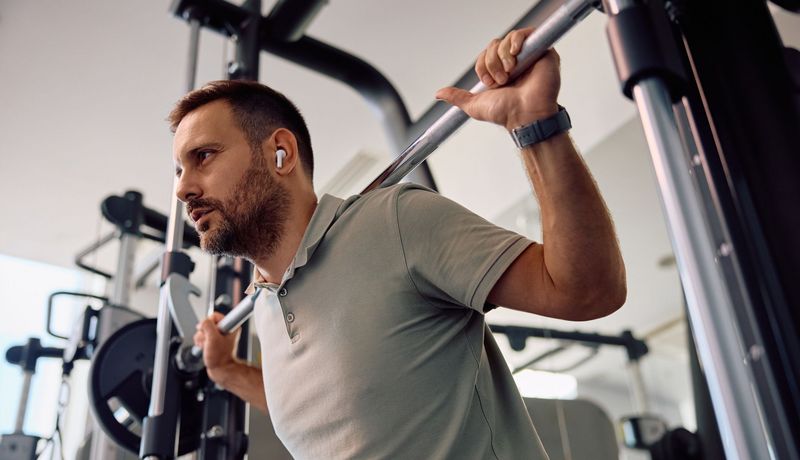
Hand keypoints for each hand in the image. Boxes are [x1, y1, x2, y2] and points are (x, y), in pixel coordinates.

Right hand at [194, 311, 238, 383]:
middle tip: (208, 341)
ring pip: (203, 330)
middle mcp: (225, 329)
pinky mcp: (212, 340)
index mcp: (230, 325)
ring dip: (201, 339)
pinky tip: (205, 348)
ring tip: (207, 346)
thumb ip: (207, 325)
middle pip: (207, 323)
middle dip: (203, 333)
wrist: (220, 369)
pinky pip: (202, 336)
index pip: (214, 315)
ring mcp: (218, 335)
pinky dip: (200, 342)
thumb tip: (202, 322)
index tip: (210, 332)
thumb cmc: (220, 357)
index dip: (209, 323)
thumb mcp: (212, 338)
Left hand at [435, 27, 560, 130]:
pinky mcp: (544, 52)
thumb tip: (439, 94)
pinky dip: (516, 41)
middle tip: (500, 80)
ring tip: (510, 73)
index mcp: (501, 73)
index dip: (483, 65)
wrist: (526, 115)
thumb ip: (457, 97)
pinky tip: (515, 55)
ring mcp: (530, 57)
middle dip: (491, 62)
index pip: (486, 55)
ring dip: (502, 56)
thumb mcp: (474, 105)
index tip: (488, 82)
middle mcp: (515, 64)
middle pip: (495, 46)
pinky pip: (526, 34)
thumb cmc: (506, 113)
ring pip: (507, 40)